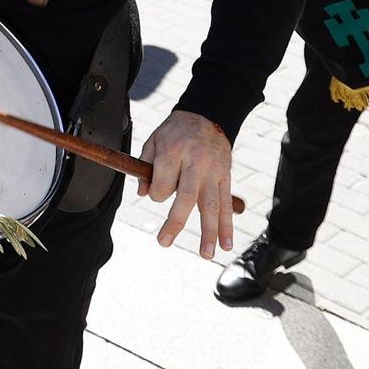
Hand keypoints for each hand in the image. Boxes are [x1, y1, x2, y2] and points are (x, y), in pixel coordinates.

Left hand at [135, 111, 235, 258]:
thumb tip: (141, 193)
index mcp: (173, 150)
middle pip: (185, 197)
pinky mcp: (225, 176)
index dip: (155, 194)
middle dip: (174, 222)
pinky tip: (226, 243)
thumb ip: (145, 164)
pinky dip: (227, 225)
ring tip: (206, 253)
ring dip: (209, 232)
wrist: (208, 115)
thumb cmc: (176, 130)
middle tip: (164, 242)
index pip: (161, 183)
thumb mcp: (154, 139)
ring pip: (211, 204)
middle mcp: (195, 162)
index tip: (155, 193)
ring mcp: (213, 171)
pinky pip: (226, 203)